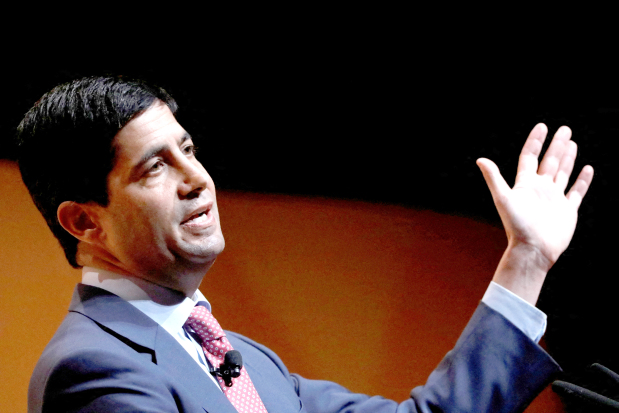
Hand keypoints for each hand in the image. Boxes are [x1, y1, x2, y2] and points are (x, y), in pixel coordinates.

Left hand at [476, 123, 593, 303]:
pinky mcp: (567, 210)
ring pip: (563, 173)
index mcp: (525, 184)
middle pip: (549, 161)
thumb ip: (493, 178)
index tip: (542, 126)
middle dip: (556, 145)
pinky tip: (587, 168)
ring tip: (572, 143)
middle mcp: (540, 189)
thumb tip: (480, 159)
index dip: (535, 141)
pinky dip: (582, 180)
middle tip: (564, 129)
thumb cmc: (516, 225)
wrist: (533, 250)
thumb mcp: (503, 198)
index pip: (530, 157)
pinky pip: (577, 192)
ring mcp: (554, 199)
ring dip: (568, 158)